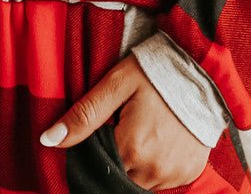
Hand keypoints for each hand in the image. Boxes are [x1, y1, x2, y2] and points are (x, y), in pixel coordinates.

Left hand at [39, 52, 210, 189]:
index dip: (97, 147)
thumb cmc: (156, 71)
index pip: (99, 164)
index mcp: (132, 147)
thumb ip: (83, 114)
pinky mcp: (189, 173)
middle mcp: (154, 168)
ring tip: (142, 128)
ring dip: (135, 162)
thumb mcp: (116, 83)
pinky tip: (159, 138)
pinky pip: (162, 180)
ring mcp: (174, 173)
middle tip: (123, 125)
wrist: (203, 68)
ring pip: (139, 181)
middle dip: (116, 155)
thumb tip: (47, 140)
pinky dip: (156, 165)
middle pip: (119, 175)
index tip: (105, 128)